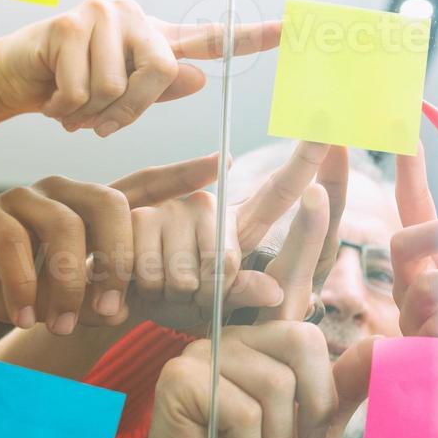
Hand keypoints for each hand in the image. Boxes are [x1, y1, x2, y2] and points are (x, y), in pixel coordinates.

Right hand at [0, 0, 281, 135]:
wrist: (9, 80)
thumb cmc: (70, 95)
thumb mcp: (119, 104)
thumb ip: (158, 93)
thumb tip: (196, 77)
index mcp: (156, 38)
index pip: (211, 39)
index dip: (254, 38)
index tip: (294, 31)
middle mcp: (135, 17)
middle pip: (162, 75)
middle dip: (130, 112)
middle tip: (101, 124)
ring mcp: (101, 14)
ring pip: (117, 88)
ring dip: (90, 114)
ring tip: (72, 106)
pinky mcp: (68, 24)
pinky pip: (83, 88)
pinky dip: (66, 107)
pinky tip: (51, 98)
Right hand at [0, 154, 220, 331]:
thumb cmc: (22, 286)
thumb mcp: (77, 298)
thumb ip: (122, 300)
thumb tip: (170, 306)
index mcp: (89, 208)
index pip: (142, 185)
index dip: (181, 175)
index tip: (221, 164)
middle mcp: (62, 192)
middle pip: (110, 203)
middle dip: (121, 260)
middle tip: (114, 311)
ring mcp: (22, 197)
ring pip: (65, 227)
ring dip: (70, 285)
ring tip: (62, 324)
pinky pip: (14, 245)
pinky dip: (25, 288)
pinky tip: (25, 317)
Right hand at [128, 142, 348, 333]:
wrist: (107, 294)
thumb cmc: (166, 299)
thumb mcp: (208, 306)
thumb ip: (239, 296)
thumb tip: (275, 292)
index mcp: (233, 224)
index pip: (278, 193)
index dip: (305, 161)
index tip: (330, 131)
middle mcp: (207, 205)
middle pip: (227, 262)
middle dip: (205, 296)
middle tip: (183, 293)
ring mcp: (172, 205)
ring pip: (189, 272)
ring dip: (171, 294)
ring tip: (158, 286)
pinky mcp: (137, 211)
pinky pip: (152, 269)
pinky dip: (144, 288)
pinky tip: (133, 279)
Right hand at [140, 186, 373, 437]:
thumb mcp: (318, 424)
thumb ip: (349, 385)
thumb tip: (388, 348)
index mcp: (269, 340)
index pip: (291, 278)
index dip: (306, 234)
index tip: (319, 186)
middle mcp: (236, 335)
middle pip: (302, 340)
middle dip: (313, 401)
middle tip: (293, 436)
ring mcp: (204, 353)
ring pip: (277, 381)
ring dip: (278, 432)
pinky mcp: (180, 379)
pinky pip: (244, 408)